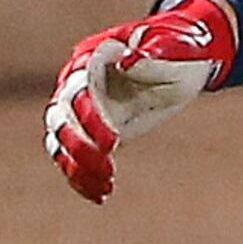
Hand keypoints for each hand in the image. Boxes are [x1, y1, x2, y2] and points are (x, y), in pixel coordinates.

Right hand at [45, 0, 234, 202]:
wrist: (182, 58)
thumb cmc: (182, 48)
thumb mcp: (177, 49)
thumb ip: (154, 53)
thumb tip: (127, 61)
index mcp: (96, 57)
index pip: (79, 89)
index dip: (89, 116)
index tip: (112, 143)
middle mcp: (80, 81)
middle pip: (61, 117)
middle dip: (79, 145)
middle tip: (107, 168)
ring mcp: (82, 105)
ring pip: (60, 139)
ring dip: (76, 165)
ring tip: (104, 187)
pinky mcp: (92, 128)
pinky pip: (73, 154)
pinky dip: (81, 175)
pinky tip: (100, 194)